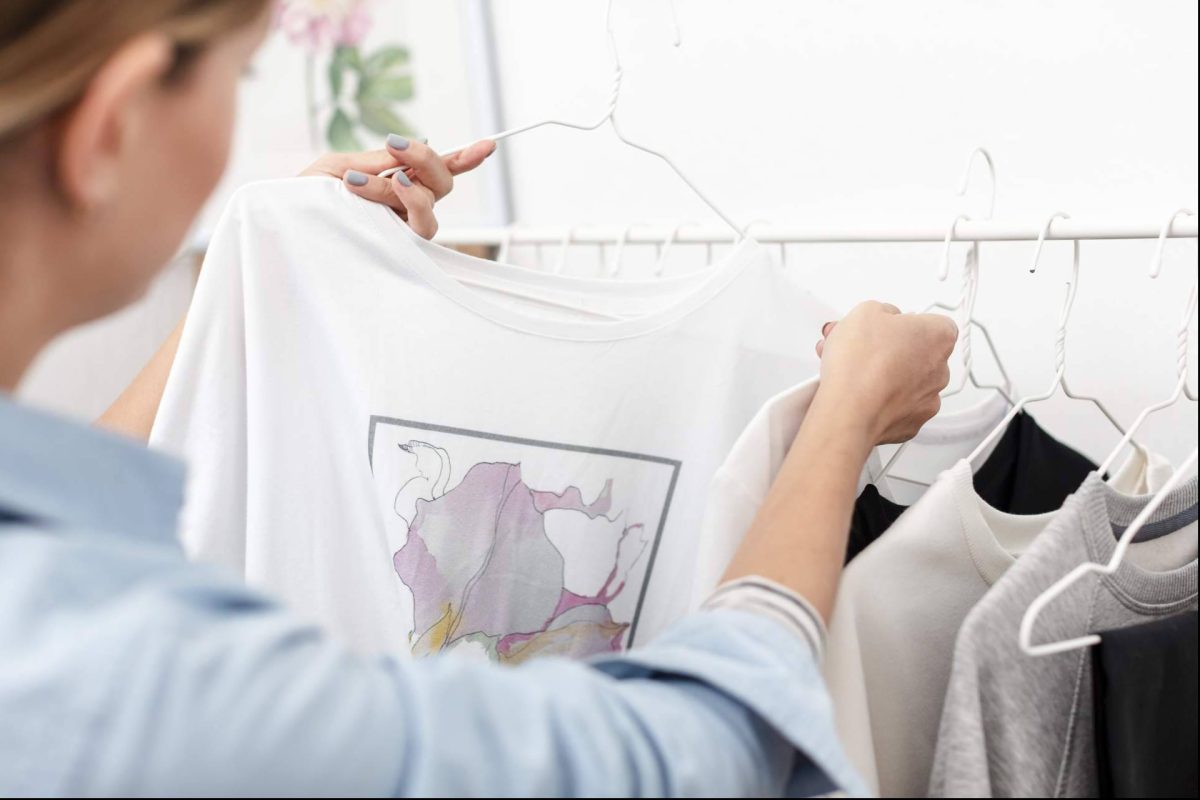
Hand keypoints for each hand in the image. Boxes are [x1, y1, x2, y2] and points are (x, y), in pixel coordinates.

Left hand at [300, 135, 496, 238]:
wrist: (283, 225)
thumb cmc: (306, 197)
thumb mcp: (339, 165)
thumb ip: (378, 159)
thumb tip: (417, 145)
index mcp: (395, 184)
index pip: (437, 172)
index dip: (464, 158)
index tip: (488, 144)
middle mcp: (406, 208)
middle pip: (441, 183)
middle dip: (424, 158)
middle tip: (394, 145)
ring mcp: (403, 231)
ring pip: (429, 204)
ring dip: (400, 185)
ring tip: (358, 181)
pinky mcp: (399, 251)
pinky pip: (420, 228)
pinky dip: (410, 204)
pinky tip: (391, 188)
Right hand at [813, 301, 956, 445]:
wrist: (848, 411)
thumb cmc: (861, 364)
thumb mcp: (865, 311)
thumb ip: (882, 310)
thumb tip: (882, 319)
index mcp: (939, 336)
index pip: (931, 323)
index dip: (903, 323)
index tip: (884, 326)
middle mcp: (941, 369)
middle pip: (915, 352)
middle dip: (888, 349)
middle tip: (859, 347)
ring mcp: (928, 399)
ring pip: (904, 380)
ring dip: (881, 373)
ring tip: (848, 370)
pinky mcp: (911, 423)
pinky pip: (896, 406)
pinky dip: (879, 399)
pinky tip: (856, 393)